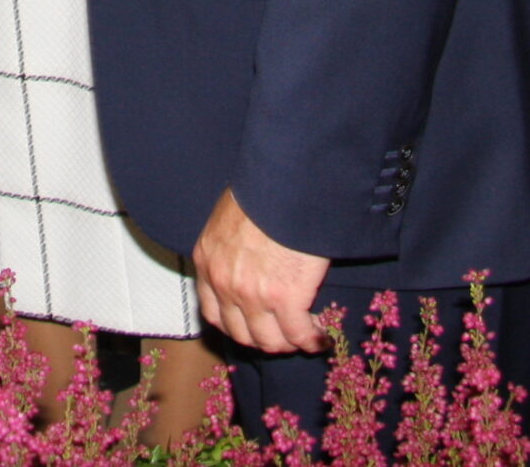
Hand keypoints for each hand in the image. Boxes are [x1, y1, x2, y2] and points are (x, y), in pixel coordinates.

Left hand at [192, 189, 330, 354]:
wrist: (283, 184)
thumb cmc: (262, 190)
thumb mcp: (229, 216)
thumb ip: (231, 244)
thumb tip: (248, 252)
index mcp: (207, 261)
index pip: (213, 314)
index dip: (236, 327)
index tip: (253, 328)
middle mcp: (225, 283)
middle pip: (241, 334)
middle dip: (264, 339)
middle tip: (283, 335)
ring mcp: (253, 295)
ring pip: (270, 341)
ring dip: (289, 344)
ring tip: (305, 337)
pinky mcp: (286, 298)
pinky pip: (299, 334)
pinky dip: (312, 341)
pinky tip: (321, 338)